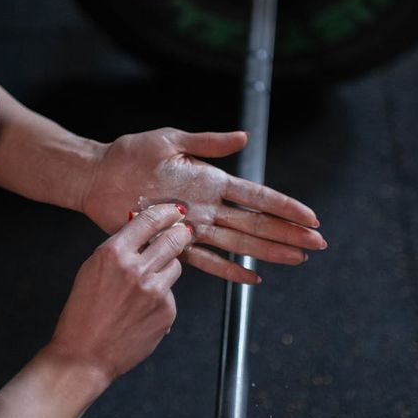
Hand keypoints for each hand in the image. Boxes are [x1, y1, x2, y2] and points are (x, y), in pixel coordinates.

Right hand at [50, 203, 191, 381]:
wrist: (85, 355)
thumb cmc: (83, 312)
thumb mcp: (92, 269)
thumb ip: (119, 249)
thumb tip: (144, 233)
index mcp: (113, 253)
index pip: (148, 220)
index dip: (165, 213)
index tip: (174, 211)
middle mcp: (136, 269)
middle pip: (172, 239)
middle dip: (180, 233)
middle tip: (183, 232)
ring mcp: (155, 291)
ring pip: (175, 267)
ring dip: (167, 269)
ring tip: (148, 284)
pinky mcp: (167, 311)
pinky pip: (172, 295)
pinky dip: (162, 299)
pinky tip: (143, 311)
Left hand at [82, 128, 326, 283]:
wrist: (99, 175)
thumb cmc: (131, 153)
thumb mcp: (171, 140)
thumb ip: (208, 142)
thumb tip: (245, 138)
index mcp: (211, 180)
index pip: (257, 196)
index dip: (284, 206)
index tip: (311, 216)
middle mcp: (208, 206)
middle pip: (256, 223)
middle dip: (287, 233)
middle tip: (318, 243)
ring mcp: (193, 226)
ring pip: (238, 243)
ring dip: (268, 251)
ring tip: (297, 259)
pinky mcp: (173, 241)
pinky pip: (205, 261)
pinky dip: (228, 271)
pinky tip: (252, 279)